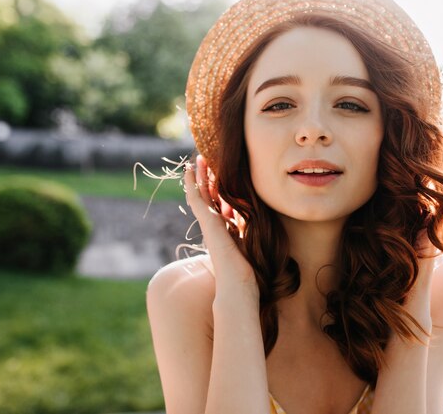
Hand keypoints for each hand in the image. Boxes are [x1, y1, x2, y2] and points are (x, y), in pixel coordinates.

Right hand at [184, 155, 256, 288]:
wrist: (239, 283)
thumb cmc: (248, 269)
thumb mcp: (250, 240)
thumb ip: (247, 226)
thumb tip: (252, 214)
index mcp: (224, 230)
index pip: (220, 204)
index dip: (219, 188)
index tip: (221, 174)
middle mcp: (214, 225)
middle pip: (209, 195)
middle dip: (208, 177)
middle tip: (206, 159)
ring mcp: (208, 223)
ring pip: (201, 194)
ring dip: (200, 175)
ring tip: (199, 158)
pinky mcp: (207, 222)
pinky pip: (196, 198)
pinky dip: (193, 183)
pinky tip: (190, 169)